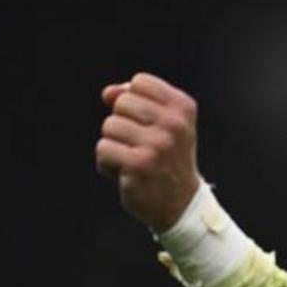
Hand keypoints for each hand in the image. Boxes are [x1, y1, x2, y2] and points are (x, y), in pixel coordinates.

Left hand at [95, 72, 200, 232]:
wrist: (181, 203)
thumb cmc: (167, 158)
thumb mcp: (163, 123)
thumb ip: (137, 100)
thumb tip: (108, 93)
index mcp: (183, 108)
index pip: (140, 82)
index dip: (135, 101)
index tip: (149, 123)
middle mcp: (174, 124)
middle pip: (122, 102)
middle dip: (123, 123)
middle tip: (141, 145)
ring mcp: (157, 145)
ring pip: (109, 126)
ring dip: (114, 145)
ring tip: (134, 160)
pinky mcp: (138, 165)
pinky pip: (103, 149)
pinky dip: (108, 164)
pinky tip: (127, 174)